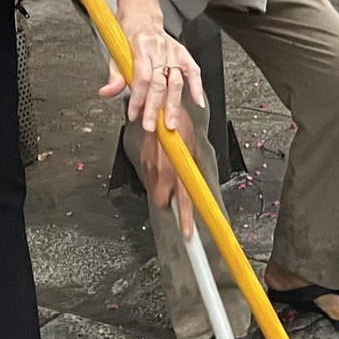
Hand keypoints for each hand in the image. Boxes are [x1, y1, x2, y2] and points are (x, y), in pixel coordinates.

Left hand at [101, 21, 205, 133]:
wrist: (142, 17)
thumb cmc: (128, 36)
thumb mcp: (116, 53)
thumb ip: (115, 75)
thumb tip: (107, 92)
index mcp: (140, 46)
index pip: (142, 78)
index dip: (138, 99)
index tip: (134, 114)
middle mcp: (159, 49)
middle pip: (159, 83)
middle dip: (155, 107)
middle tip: (151, 126)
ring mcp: (173, 51)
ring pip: (175, 82)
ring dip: (173, 105)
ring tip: (170, 123)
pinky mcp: (182, 53)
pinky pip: (193, 71)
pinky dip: (196, 87)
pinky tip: (198, 102)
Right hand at [137, 99, 194, 228]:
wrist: (158, 106)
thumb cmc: (177, 122)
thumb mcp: (193, 146)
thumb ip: (193, 167)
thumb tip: (196, 182)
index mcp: (178, 167)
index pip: (184, 199)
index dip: (185, 218)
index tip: (187, 232)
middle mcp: (162, 169)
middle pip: (163, 201)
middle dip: (170, 200)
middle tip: (176, 189)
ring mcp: (149, 165)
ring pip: (156, 190)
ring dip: (163, 187)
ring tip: (170, 170)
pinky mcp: (141, 160)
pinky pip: (150, 176)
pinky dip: (156, 174)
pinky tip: (162, 161)